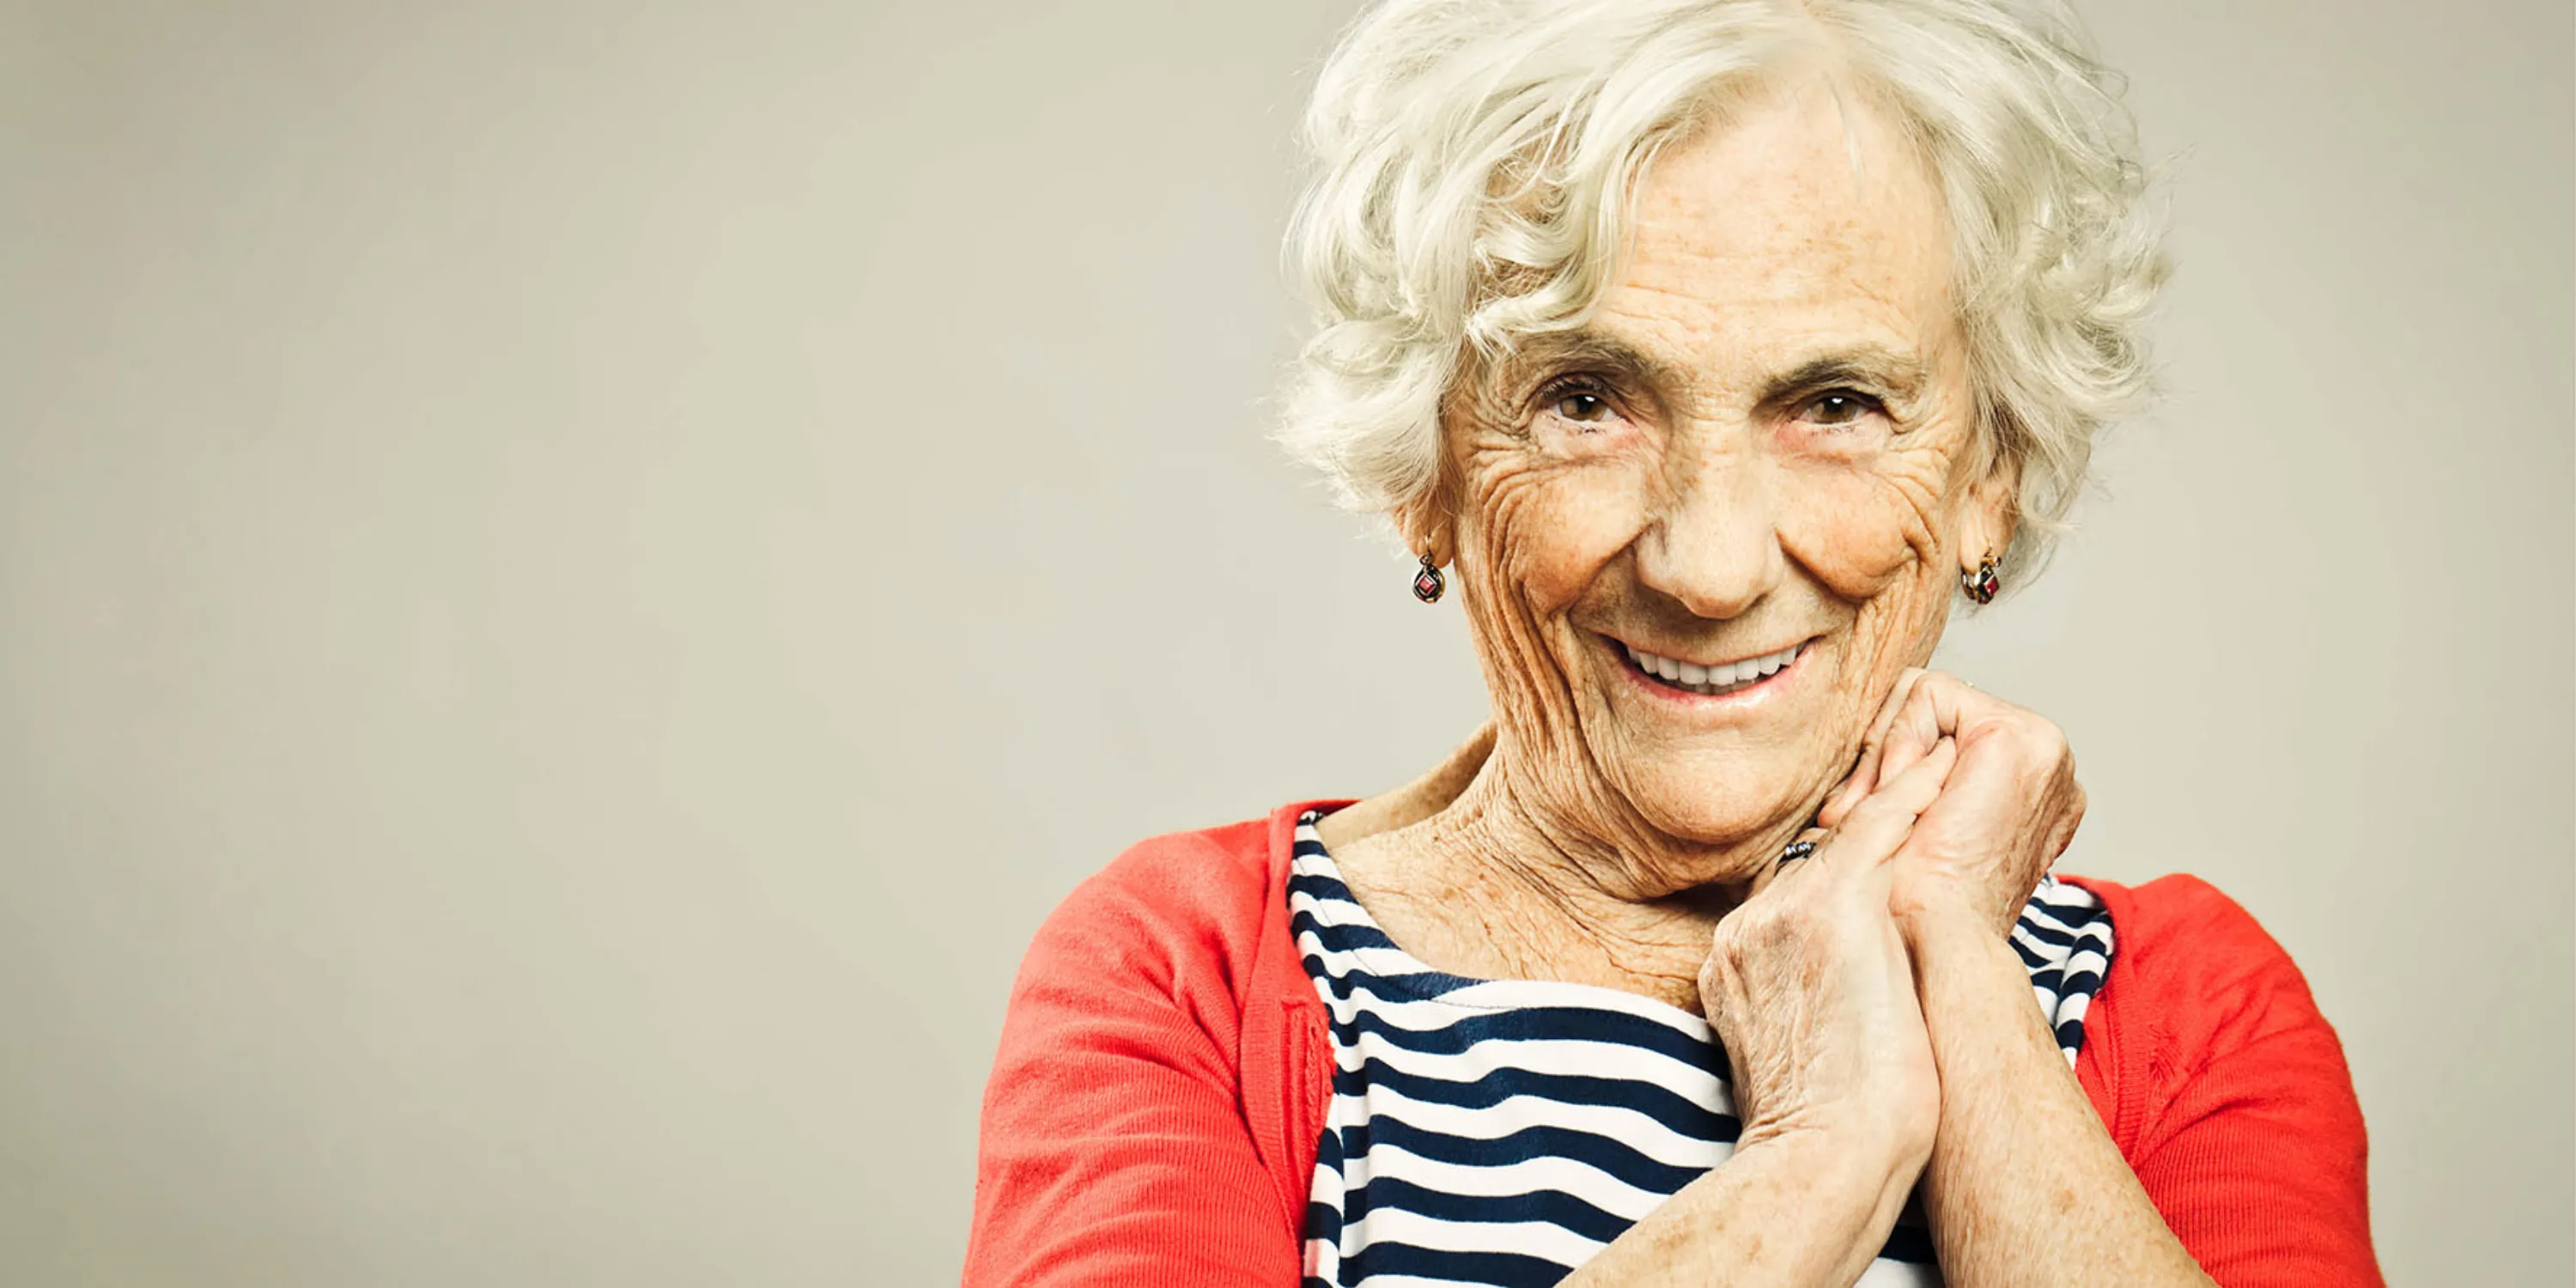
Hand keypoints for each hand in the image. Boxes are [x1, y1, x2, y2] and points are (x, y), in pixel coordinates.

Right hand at [1699, 738, 1955, 1169]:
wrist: (1828, 1155)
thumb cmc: (1830, 1131)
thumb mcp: (1794, 1053)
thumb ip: (1799, 1004)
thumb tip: (1838, 998)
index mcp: (1733, 960)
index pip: (1786, 897)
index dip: (1832, 873)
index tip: (1869, 856)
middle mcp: (1749, 926)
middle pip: (1814, 860)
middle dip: (1865, 834)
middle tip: (1917, 791)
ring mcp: (1785, 911)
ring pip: (1850, 836)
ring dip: (1897, 802)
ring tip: (1938, 766)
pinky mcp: (1835, 907)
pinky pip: (1881, 828)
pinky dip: (1914, 794)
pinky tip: (1943, 767)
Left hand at [1819, 669, 2085, 936]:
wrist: (1941, 939)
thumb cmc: (1919, 904)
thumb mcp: (1920, 829)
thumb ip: (1919, 784)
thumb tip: (1874, 762)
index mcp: (2032, 785)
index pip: (1941, 726)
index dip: (1889, 760)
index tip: (1866, 813)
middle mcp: (2047, 762)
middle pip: (1931, 706)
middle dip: (1881, 754)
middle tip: (1856, 811)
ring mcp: (2041, 746)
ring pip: (1924, 696)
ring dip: (1884, 754)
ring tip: (1881, 813)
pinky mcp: (2015, 738)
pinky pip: (1927, 694)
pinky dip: (1896, 740)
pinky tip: (1905, 795)